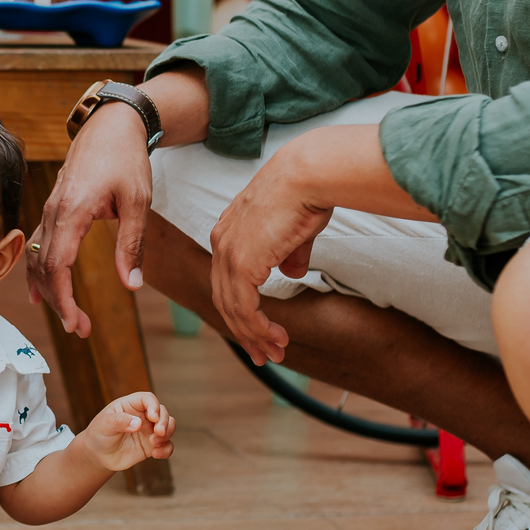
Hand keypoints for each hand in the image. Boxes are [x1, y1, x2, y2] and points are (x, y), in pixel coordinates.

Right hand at [27, 103, 152, 336]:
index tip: (77, 324)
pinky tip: (43, 290)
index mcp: (72, 211)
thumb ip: (132, 245)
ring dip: (50, 290)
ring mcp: (51, 208)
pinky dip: (41, 271)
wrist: (111, 124)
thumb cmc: (126, 158)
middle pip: (44, 267)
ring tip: (69, 317)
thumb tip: (131, 286)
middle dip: (58, 303)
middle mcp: (54, 211)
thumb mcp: (138, 202)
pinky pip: (40, 244)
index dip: (63, 300)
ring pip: (38, 257)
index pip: (57, 266)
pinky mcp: (54, 207)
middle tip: (81, 330)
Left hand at [79, 392, 174, 472]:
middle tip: (158, 433)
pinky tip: (156, 454)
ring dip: (167, 434)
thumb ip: (120, 421)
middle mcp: (143, 416)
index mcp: (131, 405)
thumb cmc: (99, 434)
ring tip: (154, 443)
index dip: (154, 406)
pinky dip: (166, 450)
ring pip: (169, 426)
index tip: (153, 417)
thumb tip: (138, 423)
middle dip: (164, 421)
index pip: (148, 399)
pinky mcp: (151, 446)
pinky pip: (167, 445)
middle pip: (162, 412)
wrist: (98, 455)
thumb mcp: (105, 425)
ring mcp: (148, 430)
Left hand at [208, 125, 434, 365]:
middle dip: (246, 331)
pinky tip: (276, 338)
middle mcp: (221, 243)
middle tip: (264, 354)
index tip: (258, 331)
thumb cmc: (307, 192)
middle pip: (225, 299)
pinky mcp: (241, 264)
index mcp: (229, 231)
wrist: (307, 175)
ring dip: (255, 335)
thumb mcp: (295, 230)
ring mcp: (228, 254)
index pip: (227, 280)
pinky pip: (244, 308)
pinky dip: (259, 328)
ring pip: (233, 308)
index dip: (242, 309)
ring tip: (274, 354)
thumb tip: (291, 273)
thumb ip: (289, 254)